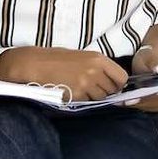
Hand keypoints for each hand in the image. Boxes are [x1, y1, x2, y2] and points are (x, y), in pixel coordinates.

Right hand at [0, 47, 127, 101]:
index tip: (112, 86)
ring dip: (93, 96)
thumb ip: (99, 67)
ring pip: (100, 98)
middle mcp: (95, 71)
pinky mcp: (75, 95)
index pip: (121, 77)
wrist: (36, 64)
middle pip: (111, 90)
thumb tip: (112, 81)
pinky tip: (72, 91)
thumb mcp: (84, 57)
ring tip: (80, 88)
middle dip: (104, 91)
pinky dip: (82, 99)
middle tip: (91, 87)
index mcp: (99, 59)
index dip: (118, 84)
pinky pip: (86, 101)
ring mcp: (85, 84)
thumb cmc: (58, 58)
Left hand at [125, 45, 157, 112]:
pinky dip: (137, 105)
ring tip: (125, 102)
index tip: (147, 92)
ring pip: (156, 105)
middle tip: (130, 99)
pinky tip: (125, 103)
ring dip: (140, 104)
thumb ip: (154, 61)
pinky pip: (149, 107)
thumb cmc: (149, 57)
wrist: (146, 62)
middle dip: (146, 99)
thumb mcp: (150, 54)